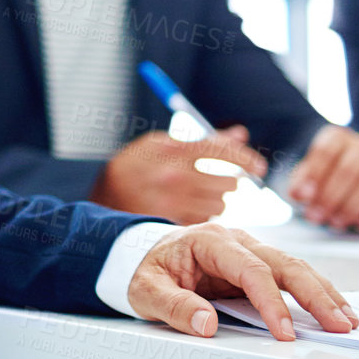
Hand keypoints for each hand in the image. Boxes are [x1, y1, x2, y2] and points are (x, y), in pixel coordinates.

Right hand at [90, 126, 268, 224]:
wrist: (99, 200)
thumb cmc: (133, 167)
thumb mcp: (160, 144)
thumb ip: (202, 139)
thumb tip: (240, 135)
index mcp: (173, 151)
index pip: (222, 151)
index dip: (245, 158)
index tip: (258, 166)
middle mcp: (176, 177)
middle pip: (228, 182)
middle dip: (231, 181)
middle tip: (224, 180)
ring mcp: (175, 203)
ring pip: (220, 204)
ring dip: (217, 199)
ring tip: (198, 195)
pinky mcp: (174, 224)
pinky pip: (205, 219)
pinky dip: (203, 214)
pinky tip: (186, 209)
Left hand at [127, 223, 358, 340]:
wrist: (143, 254)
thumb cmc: (146, 270)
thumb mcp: (146, 290)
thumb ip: (173, 306)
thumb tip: (206, 324)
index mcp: (210, 241)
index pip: (251, 270)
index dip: (272, 302)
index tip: (285, 333)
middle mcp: (236, 240)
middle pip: (284, 263)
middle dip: (315, 295)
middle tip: (339, 325)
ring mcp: (250, 249)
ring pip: (295, 267)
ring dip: (323, 293)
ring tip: (347, 320)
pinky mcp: (258, 263)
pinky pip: (290, 275)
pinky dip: (315, 291)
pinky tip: (335, 309)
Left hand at [286, 124, 358, 229]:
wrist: (351, 177)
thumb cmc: (325, 175)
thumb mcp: (307, 174)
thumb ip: (301, 182)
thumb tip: (298, 194)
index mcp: (338, 137)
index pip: (327, 150)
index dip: (314, 174)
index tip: (301, 196)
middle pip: (350, 169)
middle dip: (330, 197)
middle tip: (315, 216)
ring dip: (351, 207)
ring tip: (335, 222)